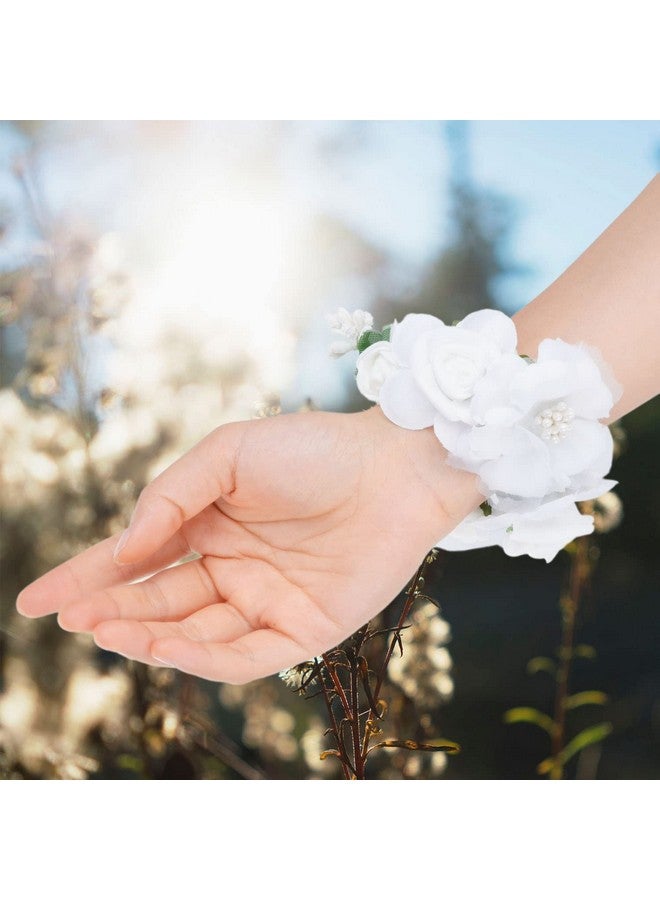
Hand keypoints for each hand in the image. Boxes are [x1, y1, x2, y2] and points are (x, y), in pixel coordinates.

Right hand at [16, 407, 482, 682]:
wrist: (395, 465)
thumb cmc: (315, 449)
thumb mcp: (228, 455)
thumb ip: (170, 496)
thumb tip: (123, 548)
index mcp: (208, 526)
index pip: (134, 561)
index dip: (84, 581)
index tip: (35, 602)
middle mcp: (231, 570)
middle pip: (158, 602)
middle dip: (113, 611)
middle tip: (74, 618)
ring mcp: (265, 603)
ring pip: (194, 636)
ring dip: (150, 637)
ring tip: (109, 630)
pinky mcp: (305, 630)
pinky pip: (246, 656)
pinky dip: (205, 658)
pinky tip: (168, 648)